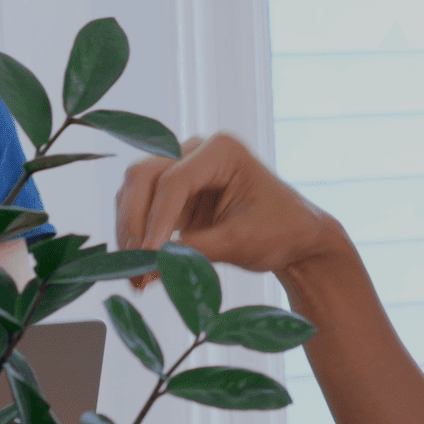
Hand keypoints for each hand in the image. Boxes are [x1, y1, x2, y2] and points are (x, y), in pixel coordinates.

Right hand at [114, 133, 345, 275]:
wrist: (294, 238)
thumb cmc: (280, 231)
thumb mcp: (241, 241)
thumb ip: (196, 249)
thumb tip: (151, 263)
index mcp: (222, 150)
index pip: (174, 180)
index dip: (157, 218)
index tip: (150, 254)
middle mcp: (196, 151)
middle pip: (144, 176)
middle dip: (134, 221)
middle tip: (134, 263)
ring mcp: (182, 169)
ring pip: (134, 191)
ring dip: (129, 231)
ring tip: (136, 274)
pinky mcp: (174, 195)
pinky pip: (141, 209)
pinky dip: (136, 237)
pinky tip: (141, 270)